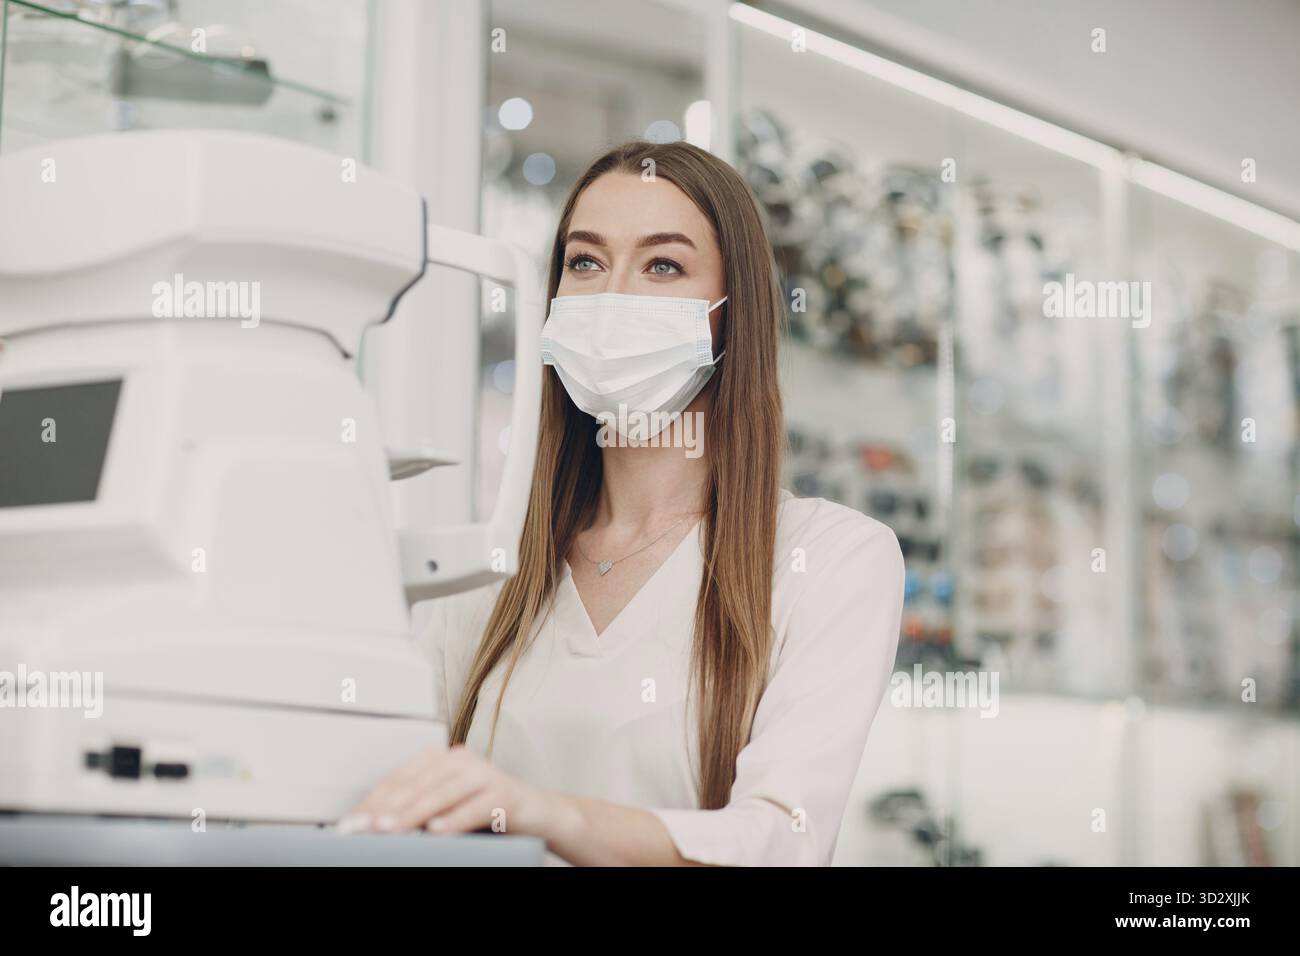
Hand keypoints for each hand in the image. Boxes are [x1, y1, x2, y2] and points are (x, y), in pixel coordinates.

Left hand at [336, 745, 549, 836]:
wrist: (536, 812)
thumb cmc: (484, 812)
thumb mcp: (446, 807)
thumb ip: (418, 809)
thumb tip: (374, 826)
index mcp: (441, 759)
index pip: (399, 780)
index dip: (373, 801)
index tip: (350, 823)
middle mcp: (461, 760)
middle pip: (416, 785)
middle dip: (384, 810)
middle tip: (361, 829)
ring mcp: (484, 773)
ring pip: (441, 794)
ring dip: (412, 814)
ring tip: (389, 829)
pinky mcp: (505, 793)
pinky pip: (474, 807)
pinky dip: (453, 820)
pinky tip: (436, 831)